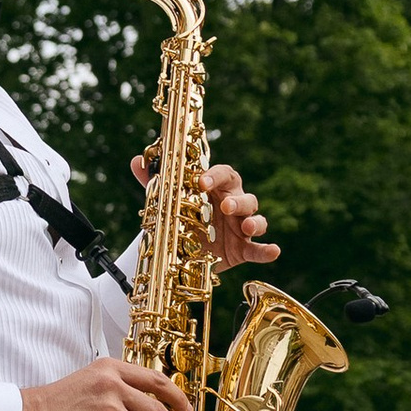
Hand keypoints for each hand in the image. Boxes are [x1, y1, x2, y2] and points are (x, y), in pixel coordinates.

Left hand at [128, 153, 280, 271]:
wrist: (184, 249)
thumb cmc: (183, 218)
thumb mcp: (168, 202)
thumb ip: (153, 182)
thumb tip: (136, 160)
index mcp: (216, 189)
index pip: (224, 175)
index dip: (216, 176)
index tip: (203, 181)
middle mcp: (232, 204)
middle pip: (244, 196)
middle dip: (237, 200)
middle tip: (225, 207)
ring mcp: (240, 227)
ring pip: (256, 218)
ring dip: (255, 221)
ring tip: (246, 226)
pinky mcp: (244, 249)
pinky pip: (259, 248)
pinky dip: (267, 250)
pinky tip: (274, 250)